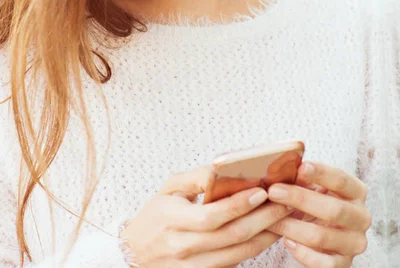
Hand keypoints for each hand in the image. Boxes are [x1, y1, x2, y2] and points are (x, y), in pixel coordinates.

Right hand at [120, 165, 292, 267]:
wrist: (134, 254)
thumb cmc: (155, 216)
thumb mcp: (169, 189)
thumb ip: (196, 177)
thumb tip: (221, 168)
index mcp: (173, 219)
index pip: (212, 215)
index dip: (239, 204)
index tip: (262, 190)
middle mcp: (184, 246)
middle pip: (232, 235)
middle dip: (264, 218)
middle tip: (285, 201)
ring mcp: (194, 266)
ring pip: (239, 253)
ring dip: (265, 235)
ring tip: (283, 216)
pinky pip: (235, 264)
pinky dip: (255, 248)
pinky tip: (268, 232)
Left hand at [266, 161, 371, 266]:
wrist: (325, 230)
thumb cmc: (317, 200)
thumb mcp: (314, 185)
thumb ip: (304, 178)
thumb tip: (286, 169)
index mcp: (357, 192)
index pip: (341, 180)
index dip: (321, 173)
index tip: (300, 167)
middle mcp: (361, 217)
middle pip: (334, 210)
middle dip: (300, 199)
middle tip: (274, 192)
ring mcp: (354, 243)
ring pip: (322, 237)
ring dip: (292, 227)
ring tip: (270, 218)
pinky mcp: (344, 263)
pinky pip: (323, 263)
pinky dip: (302, 253)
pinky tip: (286, 240)